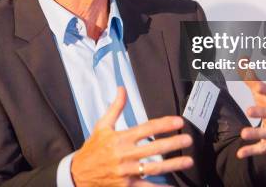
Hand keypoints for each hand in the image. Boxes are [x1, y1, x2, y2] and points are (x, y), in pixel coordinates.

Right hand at [71, 87, 193, 185]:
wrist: (78, 174)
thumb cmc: (92, 149)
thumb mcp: (102, 126)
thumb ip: (116, 107)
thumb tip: (122, 89)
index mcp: (120, 138)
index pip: (146, 129)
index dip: (164, 124)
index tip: (178, 121)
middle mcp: (124, 155)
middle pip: (153, 148)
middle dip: (173, 143)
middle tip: (188, 139)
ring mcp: (126, 172)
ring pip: (153, 168)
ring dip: (173, 164)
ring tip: (188, 161)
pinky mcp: (125, 186)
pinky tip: (172, 186)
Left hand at [236, 62, 265, 158]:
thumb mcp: (265, 92)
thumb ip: (252, 78)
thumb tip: (241, 60)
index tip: (257, 87)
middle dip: (263, 112)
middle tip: (248, 110)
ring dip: (257, 133)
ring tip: (243, 134)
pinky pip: (263, 148)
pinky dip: (252, 151)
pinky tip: (240, 153)